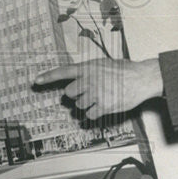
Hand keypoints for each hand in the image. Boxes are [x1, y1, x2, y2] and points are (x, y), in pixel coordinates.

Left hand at [34, 58, 162, 120]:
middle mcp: (88, 80)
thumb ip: (90, 70)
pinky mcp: (103, 106)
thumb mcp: (104, 64)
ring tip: (100, 98)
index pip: (63, 72)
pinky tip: (103, 106)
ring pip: (79, 105)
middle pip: (69, 93)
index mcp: (88, 68)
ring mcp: (95, 94)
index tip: (36, 81)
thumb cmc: (125, 70)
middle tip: (87, 93)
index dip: (48, 77)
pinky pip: (90, 115)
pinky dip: (95, 113)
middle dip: (75, 95)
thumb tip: (80, 77)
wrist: (141, 78)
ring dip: (87, 104)